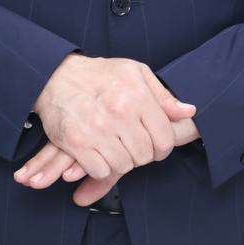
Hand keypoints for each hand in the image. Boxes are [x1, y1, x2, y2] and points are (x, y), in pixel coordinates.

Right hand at [28, 54, 194, 184]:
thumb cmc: (99, 75)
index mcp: (137, 96)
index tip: (152, 144)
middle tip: (129, 144)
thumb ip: (162, 96)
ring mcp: (98, 129)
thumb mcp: (135, 73)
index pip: (164, 139)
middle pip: (144, 156)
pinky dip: (101, 167)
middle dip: (140, 154)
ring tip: (113, 146)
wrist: (55, 76)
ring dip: (120, 161)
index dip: (161, 147)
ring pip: (123, 166)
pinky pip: (101, 171)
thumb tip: (188, 112)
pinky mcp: (77, 143)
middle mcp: (120, 112)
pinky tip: (98, 152)